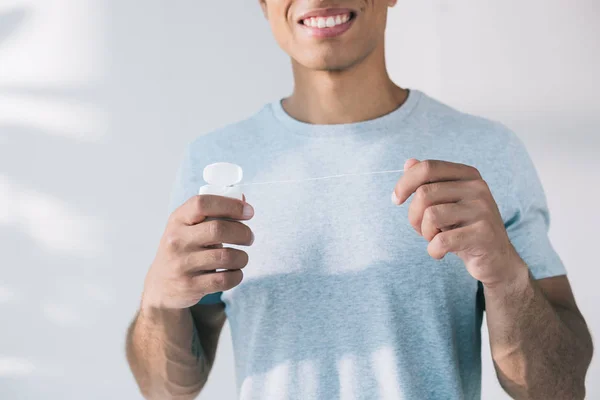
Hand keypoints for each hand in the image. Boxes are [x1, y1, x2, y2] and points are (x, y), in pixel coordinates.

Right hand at [141, 195, 254, 309]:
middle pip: (218, 229)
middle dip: (243, 233)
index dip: (230, 205)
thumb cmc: (183, 250)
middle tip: (249, 238)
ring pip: (226, 257)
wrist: (161, 285)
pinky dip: (237, 275)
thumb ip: (213, 214)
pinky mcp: (190, 285)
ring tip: (241, 258)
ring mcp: (182, 264)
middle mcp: (177, 240)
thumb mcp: (189, 227)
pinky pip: (224, 280)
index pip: (202, 204)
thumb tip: (244, 202)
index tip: (248, 212)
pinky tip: (234, 272)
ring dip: (242, 257)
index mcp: (178, 220)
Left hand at [392, 159, 527, 288]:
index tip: (396, 200)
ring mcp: (482, 210)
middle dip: (413, 216)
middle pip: (424, 193)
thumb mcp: (445, 204)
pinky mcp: (483, 234)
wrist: (496, 260)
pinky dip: (433, 250)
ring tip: (435, 239)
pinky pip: (441, 240)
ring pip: (430, 216)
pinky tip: (440, 253)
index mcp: (468, 175)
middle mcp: (478, 188)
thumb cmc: (463, 229)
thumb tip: (408, 163)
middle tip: (423, 230)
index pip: (427, 168)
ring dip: (425, 233)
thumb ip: (428, 183)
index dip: (405, 183)